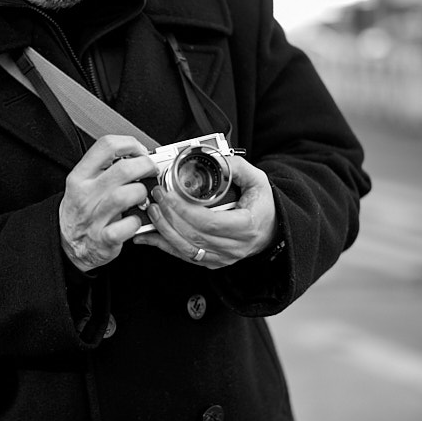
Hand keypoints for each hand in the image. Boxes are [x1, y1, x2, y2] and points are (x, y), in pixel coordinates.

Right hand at [59, 135, 157, 271]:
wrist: (68, 243)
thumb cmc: (81, 211)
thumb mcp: (83, 183)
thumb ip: (104, 168)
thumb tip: (136, 154)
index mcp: (80, 176)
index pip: (107, 145)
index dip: (131, 144)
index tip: (140, 152)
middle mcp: (86, 194)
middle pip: (124, 168)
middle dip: (146, 166)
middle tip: (151, 172)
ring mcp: (95, 217)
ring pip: (126, 195)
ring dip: (142, 193)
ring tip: (142, 197)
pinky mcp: (105, 238)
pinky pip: (128, 225)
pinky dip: (137, 222)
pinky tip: (135, 220)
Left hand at [133, 156, 276, 268]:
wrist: (272, 228)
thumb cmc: (263, 205)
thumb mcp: (257, 180)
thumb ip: (235, 167)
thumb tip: (213, 158)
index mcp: (246, 225)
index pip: (209, 222)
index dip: (184, 210)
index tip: (168, 195)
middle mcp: (234, 246)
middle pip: (193, 235)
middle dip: (169, 216)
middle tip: (156, 197)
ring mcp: (222, 257)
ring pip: (186, 249)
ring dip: (164, 231)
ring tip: (152, 211)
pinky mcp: (212, 262)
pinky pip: (184, 256)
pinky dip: (164, 246)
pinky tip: (149, 236)